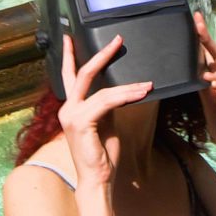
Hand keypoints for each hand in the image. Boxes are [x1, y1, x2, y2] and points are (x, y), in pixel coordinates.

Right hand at [57, 34, 151, 186]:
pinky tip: (140, 94)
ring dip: (129, 87)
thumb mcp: (106, 122)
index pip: (69, 75)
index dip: (70, 55)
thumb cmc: (102, 153)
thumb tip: (119, 90)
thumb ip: (106, 105)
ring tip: (147, 85)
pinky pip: (107, 102)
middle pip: (83, 73)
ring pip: (103, 90)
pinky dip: (126, 96)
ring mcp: (72, 115)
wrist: (98, 179)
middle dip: (101, 55)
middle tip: (117, 39)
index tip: (70, 37)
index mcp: (72, 107)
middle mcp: (68, 108)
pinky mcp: (81, 122)